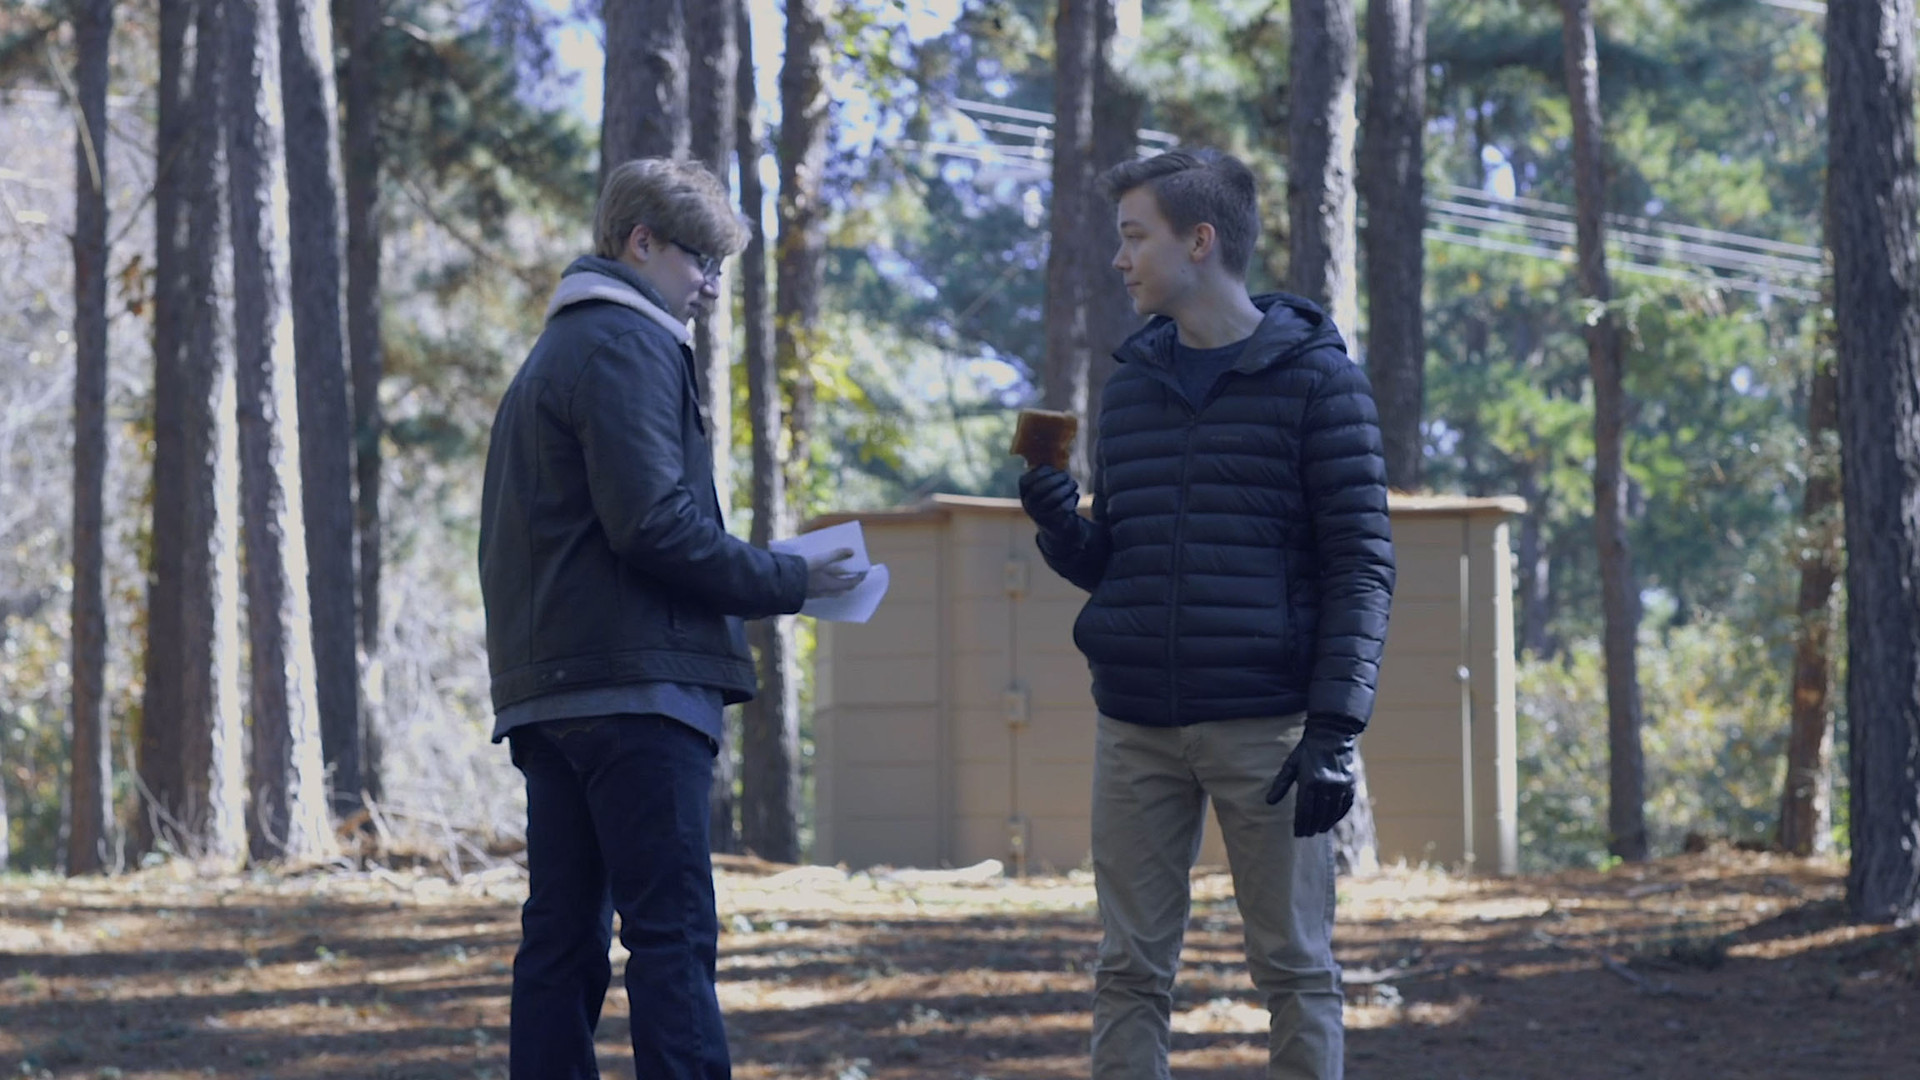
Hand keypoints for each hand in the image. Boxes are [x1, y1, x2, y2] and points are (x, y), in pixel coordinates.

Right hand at [804, 547, 867, 598]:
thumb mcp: (821, 559)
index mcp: (831, 585)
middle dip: (850, 583)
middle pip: (843, 589)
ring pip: (833, 592)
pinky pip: (823, 592)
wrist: (783, 581)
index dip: (859, 577)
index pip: (851, 583)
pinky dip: (828, 586)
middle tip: (854, 575)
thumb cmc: (803, 570)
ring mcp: (817, 594)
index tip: (865, 571)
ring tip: (840, 578)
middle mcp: (826, 592)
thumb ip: (836, 555)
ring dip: (839, 585)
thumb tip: (852, 551)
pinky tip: (823, 581)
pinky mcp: (808, 594)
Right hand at [1018, 465, 1082, 537]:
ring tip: (1073, 485)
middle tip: (1068, 477)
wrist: (1056, 527)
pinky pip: (1064, 507)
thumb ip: (1045, 470)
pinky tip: (1074, 496)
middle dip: (1059, 478)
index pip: (1029, 478)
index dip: (1044, 472)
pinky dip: (1072, 499)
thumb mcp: (1044, 484)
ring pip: (1054, 496)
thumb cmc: (1051, 497)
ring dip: (1067, 487)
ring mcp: (1039, 515)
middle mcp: (1028, 504)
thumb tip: (1051, 446)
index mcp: (1023, 491)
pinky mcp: (1052, 523)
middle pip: (1042, 486)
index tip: (1056, 470)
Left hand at [1264, 722, 1358, 836]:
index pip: (1304, 810)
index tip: (1297, 833)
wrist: (1332, 735)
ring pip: (1332, 812)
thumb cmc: (1307, 750)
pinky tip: (1332, 820)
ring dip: (1325, 824)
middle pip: (1319, 814)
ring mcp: (1340, 786)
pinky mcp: (1350, 784)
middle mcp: (1326, 785)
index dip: (1301, 824)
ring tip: (1318, 830)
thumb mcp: (1291, 765)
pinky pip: (1345, 805)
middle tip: (1306, 834)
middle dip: (1312, 826)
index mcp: (1310, 781)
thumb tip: (1269, 802)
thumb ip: (1281, 784)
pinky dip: (1338, 815)